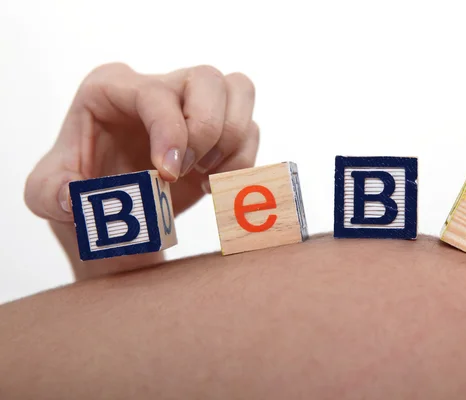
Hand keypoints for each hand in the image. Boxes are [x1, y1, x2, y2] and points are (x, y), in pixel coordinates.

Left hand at [24, 63, 258, 277]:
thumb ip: (51, 193)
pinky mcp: (218, 129)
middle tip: (188, 170)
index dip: (171, 131)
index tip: (169, 173)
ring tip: (203, 176)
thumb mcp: (47, 195)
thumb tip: (75, 198)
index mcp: (111, 88)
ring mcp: (192, 104)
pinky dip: (241, 163)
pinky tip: (210, 184)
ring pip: (239, 91)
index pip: (156, 93)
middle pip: (208, 79)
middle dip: (207, 131)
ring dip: (232, 143)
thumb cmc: (83, 193)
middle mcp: (158, 87)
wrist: (116, 215)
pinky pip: (252, 130)